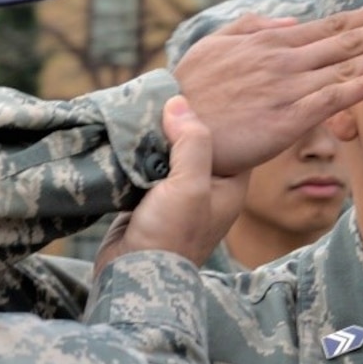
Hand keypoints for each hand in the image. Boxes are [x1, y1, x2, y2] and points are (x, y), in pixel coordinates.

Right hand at [96, 96, 249, 270]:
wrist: (134, 275)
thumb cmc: (172, 233)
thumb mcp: (191, 184)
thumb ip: (191, 142)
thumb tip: (179, 102)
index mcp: (229, 186)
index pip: (235, 141)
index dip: (221, 116)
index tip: (205, 88)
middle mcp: (207, 190)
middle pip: (198, 144)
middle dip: (182, 122)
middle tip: (167, 91)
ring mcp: (176, 196)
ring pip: (168, 154)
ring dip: (156, 136)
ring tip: (144, 105)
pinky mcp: (147, 200)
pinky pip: (145, 167)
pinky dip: (137, 153)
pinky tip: (127, 133)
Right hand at [174, 0, 362, 175]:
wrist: (168, 124)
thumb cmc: (192, 90)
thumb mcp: (216, 45)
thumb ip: (253, 29)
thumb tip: (289, 22)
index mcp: (274, 43)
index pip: (333, 25)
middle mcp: (286, 60)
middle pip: (349, 39)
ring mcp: (288, 87)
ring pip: (347, 65)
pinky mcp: (286, 118)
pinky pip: (331, 100)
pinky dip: (361, 87)